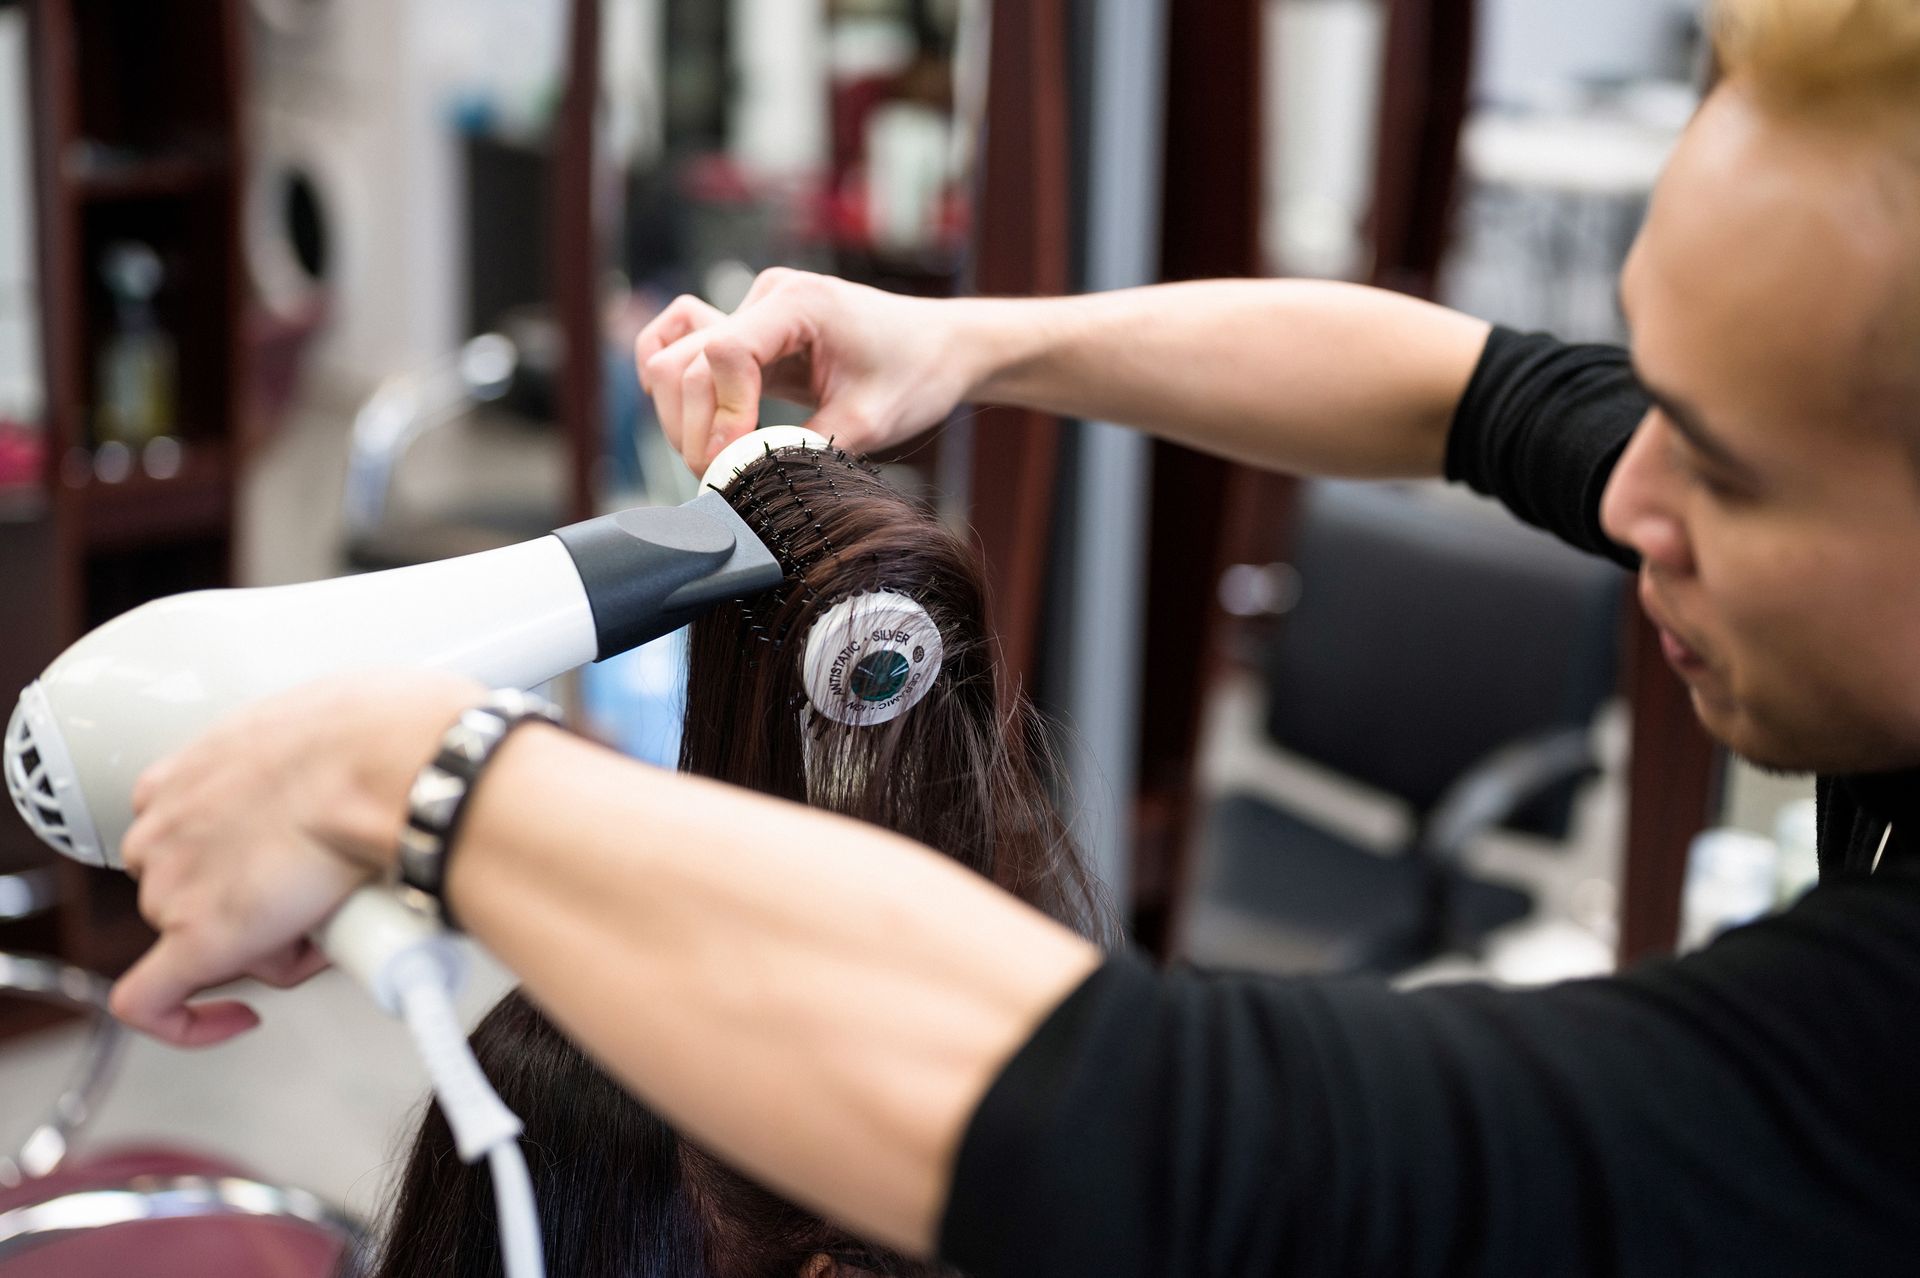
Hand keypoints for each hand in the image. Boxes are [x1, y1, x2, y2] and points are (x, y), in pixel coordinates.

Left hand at [112, 671, 484, 1045]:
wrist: (392, 767)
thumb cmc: (386, 738)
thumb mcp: (332, 721)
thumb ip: (318, 755)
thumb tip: (368, 778)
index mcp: (190, 770)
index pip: (189, 830)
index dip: (236, 859)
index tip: (272, 869)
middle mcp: (166, 824)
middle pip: (193, 885)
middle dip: (254, 902)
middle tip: (322, 899)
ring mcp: (172, 884)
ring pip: (199, 937)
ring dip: (264, 943)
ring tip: (336, 924)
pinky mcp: (196, 941)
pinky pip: (155, 1002)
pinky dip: (190, 1022)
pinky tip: (238, 1020)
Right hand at [635, 268, 979, 473]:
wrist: (941, 346)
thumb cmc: (916, 374)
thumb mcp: (867, 422)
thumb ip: (802, 449)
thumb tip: (741, 480)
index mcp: (800, 303)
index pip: (724, 352)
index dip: (721, 415)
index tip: (734, 460)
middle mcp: (767, 295)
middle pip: (685, 361)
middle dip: (694, 428)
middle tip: (719, 477)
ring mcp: (752, 307)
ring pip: (672, 356)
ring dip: (679, 413)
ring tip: (712, 458)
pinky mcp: (747, 326)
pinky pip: (682, 344)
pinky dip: (675, 386)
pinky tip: (694, 422)